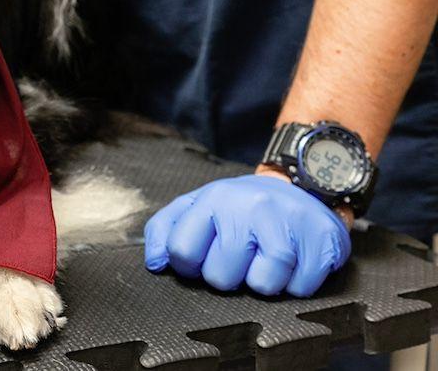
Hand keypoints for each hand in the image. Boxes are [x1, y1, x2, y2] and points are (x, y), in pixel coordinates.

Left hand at [143, 173, 351, 296]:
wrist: (302, 188)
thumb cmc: (243, 207)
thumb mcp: (199, 206)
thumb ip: (166, 230)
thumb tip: (155, 263)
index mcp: (213, 199)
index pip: (181, 251)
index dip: (189, 266)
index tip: (202, 258)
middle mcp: (249, 207)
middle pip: (220, 277)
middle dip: (228, 276)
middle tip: (241, 256)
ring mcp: (287, 223)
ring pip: (260, 286)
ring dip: (262, 282)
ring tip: (266, 259)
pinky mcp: (322, 241)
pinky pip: (299, 290)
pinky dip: (294, 285)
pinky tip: (293, 263)